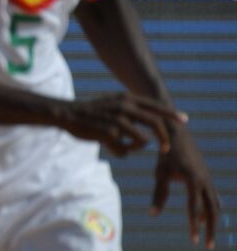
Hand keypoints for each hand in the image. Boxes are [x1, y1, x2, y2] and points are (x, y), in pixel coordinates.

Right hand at [60, 93, 185, 156]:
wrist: (66, 114)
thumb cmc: (90, 115)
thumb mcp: (112, 107)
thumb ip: (129, 116)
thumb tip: (143, 138)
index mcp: (127, 99)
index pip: (156, 106)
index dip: (171, 114)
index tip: (184, 120)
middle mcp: (125, 106)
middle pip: (155, 123)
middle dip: (165, 138)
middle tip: (166, 149)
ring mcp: (117, 119)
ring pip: (141, 140)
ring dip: (136, 147)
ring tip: (124, 148)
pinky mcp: (109, 132)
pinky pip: (123, 150)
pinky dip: (119, 152)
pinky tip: (109, 148)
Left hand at [151, 128, 221, 249]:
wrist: (177, 134)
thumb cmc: (165, 154)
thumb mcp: (160, 174)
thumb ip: (159, 194)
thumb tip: (153, 215)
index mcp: (194, 180)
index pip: (195, 208)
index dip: (194, 226)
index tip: (193, 241)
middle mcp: (205, 180)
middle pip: (212, 211)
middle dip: (211, 230)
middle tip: (208, 247)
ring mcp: (208, 179)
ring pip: (215, 205)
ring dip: (212, 221)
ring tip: (207, 237)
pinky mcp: (206, 177)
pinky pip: (212, 197)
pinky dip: (210, 209)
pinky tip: (205, 218)